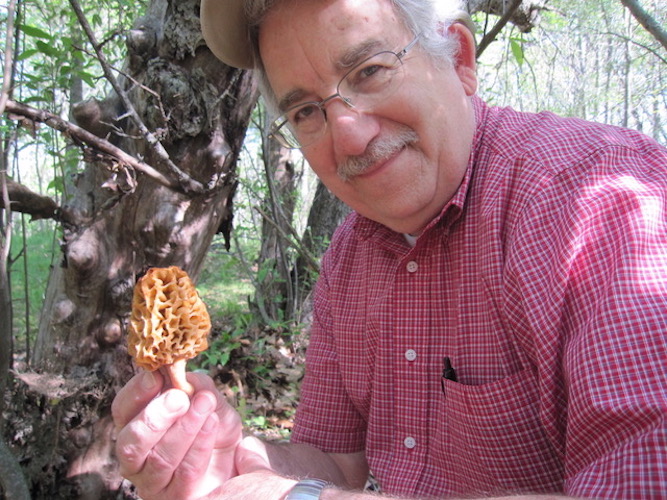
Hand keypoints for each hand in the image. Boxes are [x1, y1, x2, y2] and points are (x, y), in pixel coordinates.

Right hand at [112, 370, 242, 499]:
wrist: (234, 456)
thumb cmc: (212, 425)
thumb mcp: (208, 399)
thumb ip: (197, 386)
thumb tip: (186, 376)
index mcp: (135, 425)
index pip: (122, 410)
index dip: (136, 393)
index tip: (155, 376)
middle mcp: (136, 457)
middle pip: (131, 441)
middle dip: (156, 417)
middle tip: (179, 398)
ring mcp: (153, 481)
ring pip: (159, 459)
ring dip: (184, 429)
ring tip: (204, 405)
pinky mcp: (175, 496)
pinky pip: (185, 473)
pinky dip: (200, 445)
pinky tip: (213, 424)